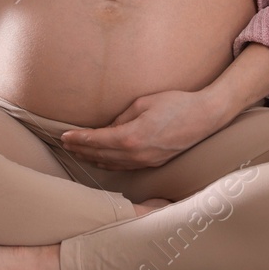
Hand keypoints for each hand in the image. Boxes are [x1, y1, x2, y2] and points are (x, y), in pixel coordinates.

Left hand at [60, 89, 223, 169]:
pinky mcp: (153, 163)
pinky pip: (124, 166)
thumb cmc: (175, 104)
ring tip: (77, 153)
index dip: (79, 139)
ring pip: (111, 164)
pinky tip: (101, 160)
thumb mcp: (143, 103)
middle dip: (81, 150)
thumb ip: (122, 117)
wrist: (204, 117)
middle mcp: (136, 154)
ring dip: (93, 159)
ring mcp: (145, 161)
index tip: (64, 137)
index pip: (97, 140)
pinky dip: (109, 163)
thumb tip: (109, 126)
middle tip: (65, 145)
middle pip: (101, 155)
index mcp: (131, 136)